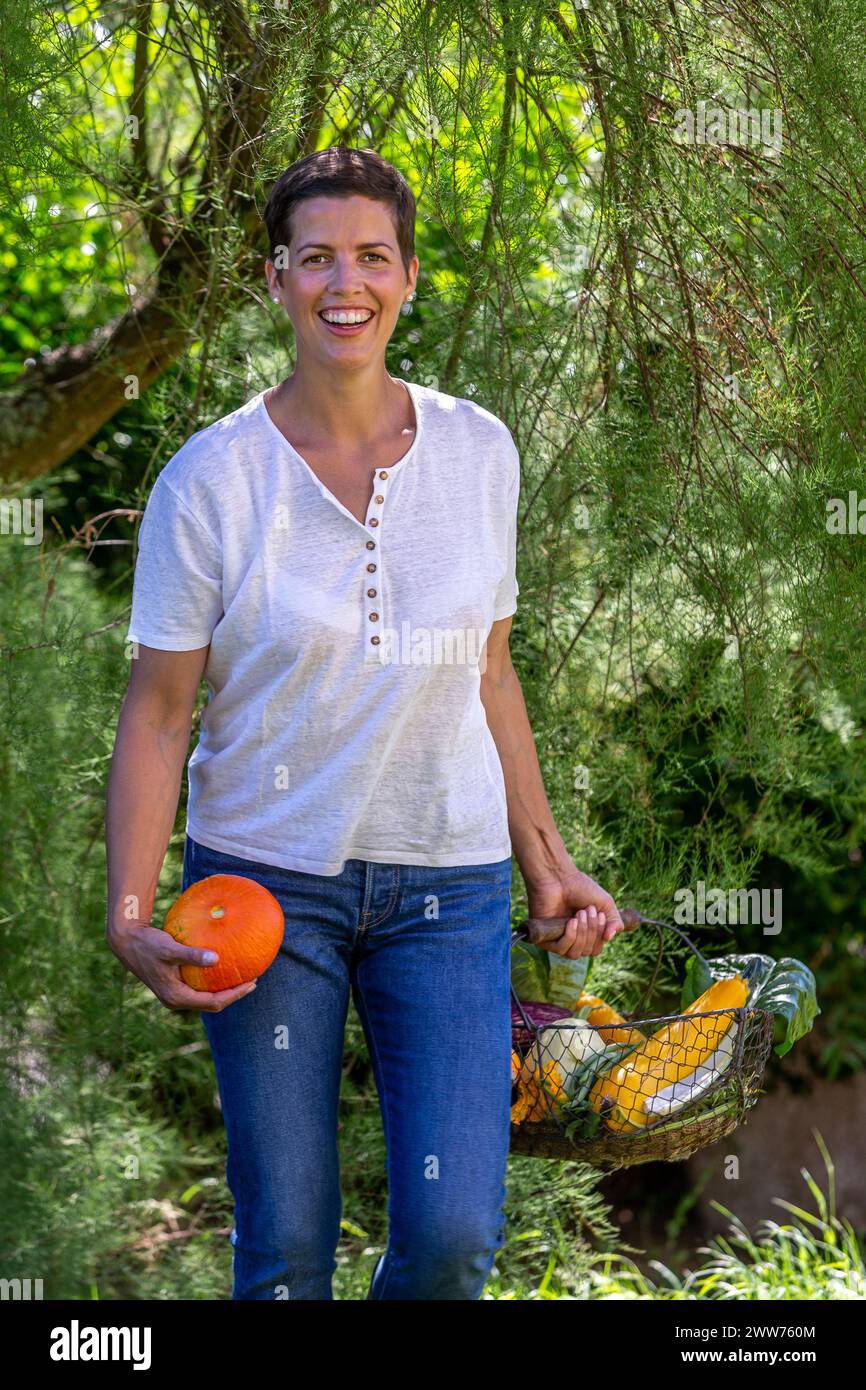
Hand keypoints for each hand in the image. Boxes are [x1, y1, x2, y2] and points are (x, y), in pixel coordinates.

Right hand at [107, 922, 257, 1012]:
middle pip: (212, 1003)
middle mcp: (176, 999)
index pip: (213, 1002)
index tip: (252, 983)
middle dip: (233, 994)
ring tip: (242, 975)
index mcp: (176, 997)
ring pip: (205, 996)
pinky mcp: (173, 984)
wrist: (127, 941)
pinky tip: (222, 966)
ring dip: (224, 988)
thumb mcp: (170, 949)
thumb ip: (192, 955)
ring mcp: (174, 993)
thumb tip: (216, 959)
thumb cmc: (148, 945)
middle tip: (252, 980)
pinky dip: (213, 981)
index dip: (235, 994)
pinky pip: (199, 987)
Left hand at [524, 863, 625, 958]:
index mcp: (584, 934)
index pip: (596, 949)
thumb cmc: (580, 888)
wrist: (558, 877)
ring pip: (575, 954)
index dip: (600, 936)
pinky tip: (571, 921)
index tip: (600, 915)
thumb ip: (614, 922)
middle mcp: (571, 940)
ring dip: (582, 933)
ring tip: (578, 914)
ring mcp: (557, 940)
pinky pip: (561, 949)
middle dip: (592, 931)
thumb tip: (609, 938)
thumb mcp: (605, 904)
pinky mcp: (544, 939)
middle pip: (587, 952)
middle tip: (587, 910)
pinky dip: (570, 936)